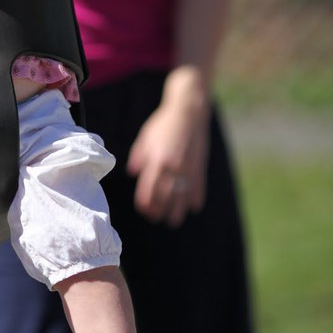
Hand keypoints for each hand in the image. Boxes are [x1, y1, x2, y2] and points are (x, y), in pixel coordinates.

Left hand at [126, 97, 207, 226]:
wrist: (188, 111)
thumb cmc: (164, 123)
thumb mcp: (145, 137)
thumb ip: (138, 157)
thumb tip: (132, 174)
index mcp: (156, 160)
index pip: (148, 189)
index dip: (145, 203)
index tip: (143, 210)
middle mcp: (172, 166)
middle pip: (165, 197)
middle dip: (159, 210)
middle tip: (156, 218)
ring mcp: (188, 168)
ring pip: (182, 197)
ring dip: (177, 211)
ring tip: (173, 220)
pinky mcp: (200, 166)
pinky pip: (198, 188)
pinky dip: (195, 199)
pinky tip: (192, 207)